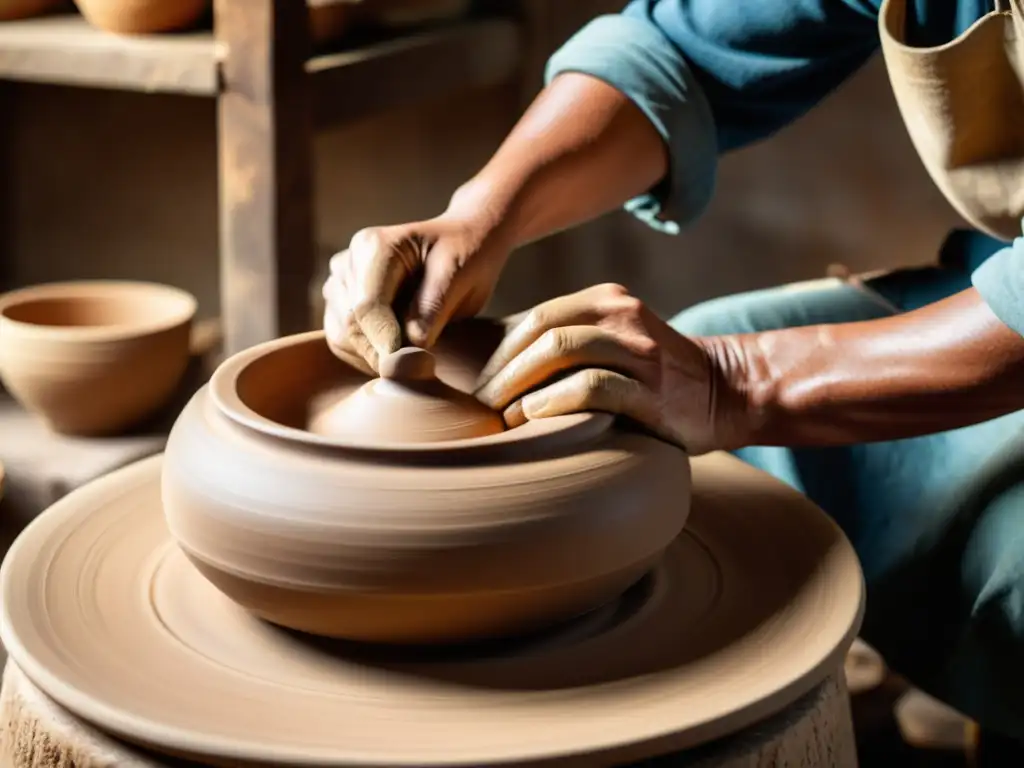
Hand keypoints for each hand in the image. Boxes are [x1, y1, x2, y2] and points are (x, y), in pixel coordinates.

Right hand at [323, 211, 511, 373]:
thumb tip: (410, 347)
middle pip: (350, 324)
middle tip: (420, 363)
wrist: (462, 242)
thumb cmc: (465, 254)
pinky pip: (342, 339)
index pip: (367, 307)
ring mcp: (341, 282)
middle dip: (382, 351)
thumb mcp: (459, 276)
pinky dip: (367, 352)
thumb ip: (432, 309)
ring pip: (341, 336)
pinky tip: (398, 346)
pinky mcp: (341, 301)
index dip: (386, 342)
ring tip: (412, 347)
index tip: (413, 363)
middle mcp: (349, 262)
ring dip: (374, 353)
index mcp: (374, 247)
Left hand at [474, 284, 737, 454]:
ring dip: (518, 386)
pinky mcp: (650, 388)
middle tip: (478, 405)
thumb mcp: (614, 344)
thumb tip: (497, 366)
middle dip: (502, 370)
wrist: (725, 394)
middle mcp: (622, 315)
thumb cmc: (652, 378)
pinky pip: (590, 387)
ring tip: (498, 417)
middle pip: (541, 332)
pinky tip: (530, 421)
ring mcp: (639, 351)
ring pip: (560, 351)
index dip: (499, 352)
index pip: (536, 318)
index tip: (476, 384)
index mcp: (607, 301)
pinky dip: (551, 403)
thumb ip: (571, 344)